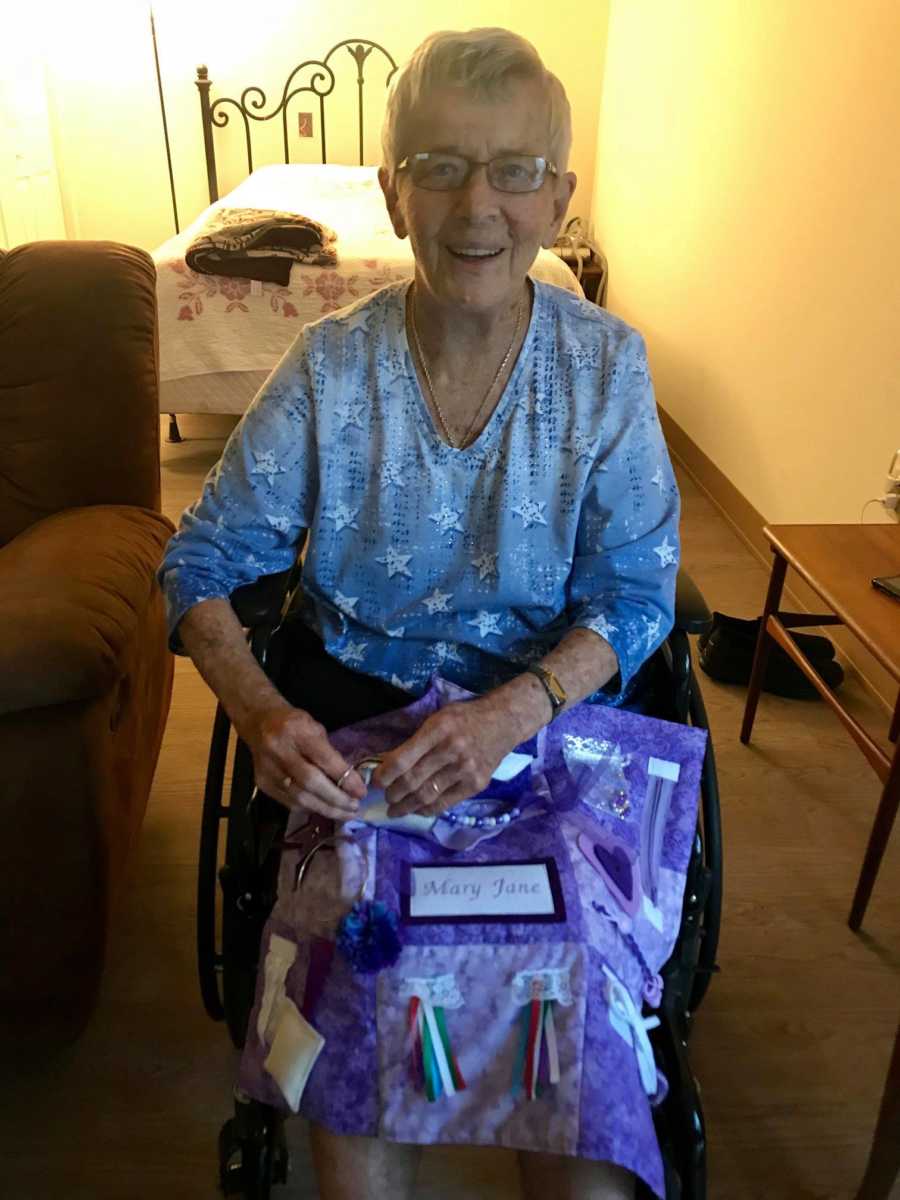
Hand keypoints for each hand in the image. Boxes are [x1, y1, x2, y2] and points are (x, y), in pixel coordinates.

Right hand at [240, 701, 365, 820]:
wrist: (259, 722)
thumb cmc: (293, 723)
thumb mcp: (315, 728)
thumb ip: (330, 753)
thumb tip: (350, 782)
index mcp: (296, 731)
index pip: (323, 759)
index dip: (344, 778)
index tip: (360, 791)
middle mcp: (279, 750)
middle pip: (310, 782)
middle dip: (336, 799)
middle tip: (354, 807)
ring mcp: (268, 769)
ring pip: (299, 797)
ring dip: (325, 809)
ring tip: (344, 813)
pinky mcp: (262, 784)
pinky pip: (289, 802)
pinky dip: (310, 808)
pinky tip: (324, 809)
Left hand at [373, 697, 515, 817]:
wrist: (503, 722)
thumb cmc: (465, 718)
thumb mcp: (438, 719)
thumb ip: (416, 741)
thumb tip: (388, 764)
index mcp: (438, 729)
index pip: (403, 759)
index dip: (384, 775)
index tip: (375, 782)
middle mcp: (451, 750)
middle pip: (412, 780)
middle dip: (393, 793)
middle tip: (385, 797)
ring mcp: (466, 769)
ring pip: (426, 795)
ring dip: (406, 806)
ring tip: (395, 810)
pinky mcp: (476, 784)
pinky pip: (445, 803)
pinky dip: (426, 809)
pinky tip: (416, 810)